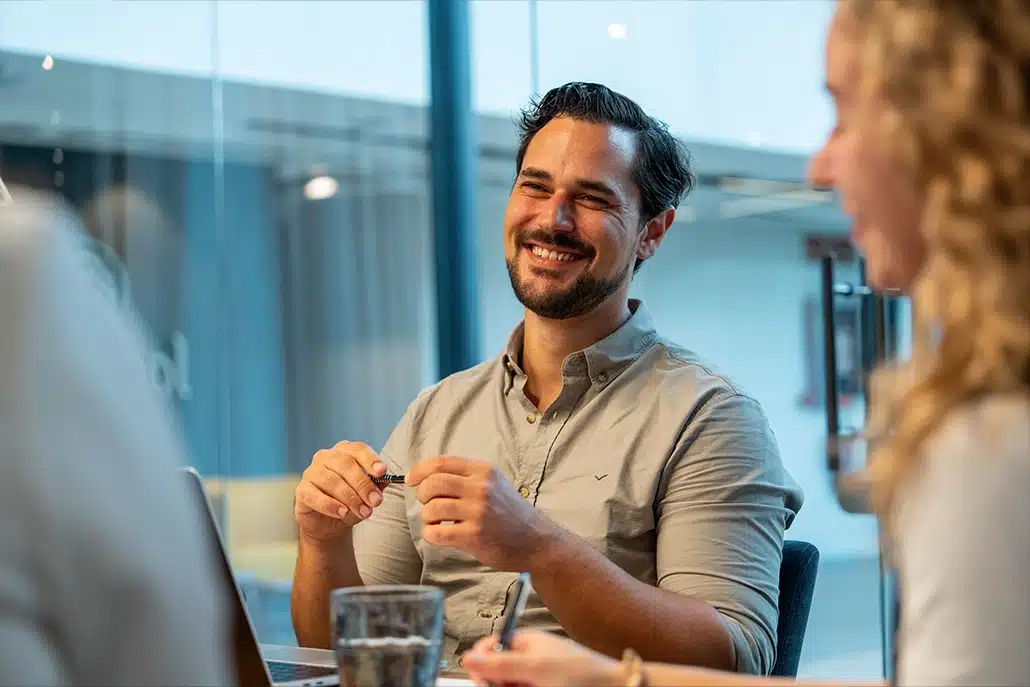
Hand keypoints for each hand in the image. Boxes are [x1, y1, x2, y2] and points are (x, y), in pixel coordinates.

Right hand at [294, 441, 388, 542]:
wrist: (328, 524)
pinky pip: (315, 495)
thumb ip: (376, 485)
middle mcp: (326, 457)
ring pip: (332, 480)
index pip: (358, 449)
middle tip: (375, 501)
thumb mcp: (366, 494)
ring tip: (364, 512)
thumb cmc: (349, 502)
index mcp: (344, 452)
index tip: (382, 472)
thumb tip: (386, 480)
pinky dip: (331, 505)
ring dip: (351, 498)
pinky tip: (343, 513)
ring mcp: (311, 472)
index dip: (370, 460)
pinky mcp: (302, 491)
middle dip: (363, 484)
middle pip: (346, 464)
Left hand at [406, 457, 553, 570]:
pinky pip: (436, 532)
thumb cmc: (510, 513)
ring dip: (427, 517)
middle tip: (429, 505)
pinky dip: (431, 534)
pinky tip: (440, 535)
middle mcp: (480, 487)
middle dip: (422, 495)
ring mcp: (477, 511)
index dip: (420, 470)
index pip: (442, 463)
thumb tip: (428, 476)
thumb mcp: (494, 483)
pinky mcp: (474, 535)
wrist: (536, 540)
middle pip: (432, 484)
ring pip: (431, 508)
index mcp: (483, 471)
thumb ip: (467, 477)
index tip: (411, 480)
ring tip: (437, 522)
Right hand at [461, 631, 620, 686]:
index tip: (481, 680)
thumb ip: (500, 663)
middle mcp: (529, 659)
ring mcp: (536, 678)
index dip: (481, 663)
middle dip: (497, 684)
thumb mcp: (536, 668)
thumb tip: (468, 657)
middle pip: (496, 672)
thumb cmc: (582, 674)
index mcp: (526, 643)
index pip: (491, 647)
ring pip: (508, 686)